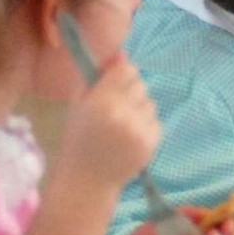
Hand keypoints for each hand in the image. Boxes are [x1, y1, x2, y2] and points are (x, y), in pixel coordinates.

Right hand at [57, 53, 159, 189]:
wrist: (88, 180)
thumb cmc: (79, 138)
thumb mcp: (77, 104)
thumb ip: (95, 76)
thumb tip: (120, 54)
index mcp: (101, 102)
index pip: (126, 70)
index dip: (121, 74)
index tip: (113, 85)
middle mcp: (122, 114)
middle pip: (140, 83)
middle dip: (129, 92)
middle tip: (115, 109)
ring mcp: (139, 129)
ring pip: (149, 102)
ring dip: (138, 109)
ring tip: (121, 126)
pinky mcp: (152, 142)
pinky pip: (155, 121)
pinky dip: (145, 126)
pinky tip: (129, 138)